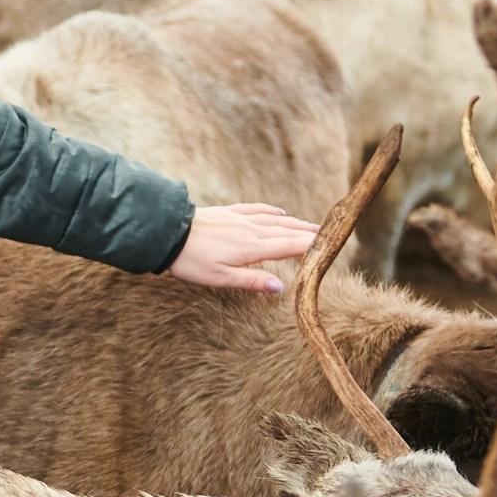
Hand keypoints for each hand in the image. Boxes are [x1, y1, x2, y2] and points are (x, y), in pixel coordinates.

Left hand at [167, 203, 319, 294]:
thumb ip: (252, 281)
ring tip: (311, 226)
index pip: (289, 246)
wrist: (168, 233)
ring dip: (294, 223)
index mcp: (252, 247)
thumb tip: (282, 287)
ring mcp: (240, 219)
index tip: (328, 248)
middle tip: (328, 236)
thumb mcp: (221, 278)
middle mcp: (250, 230)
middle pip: (286, 231)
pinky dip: (271, 211)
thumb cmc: (192, 261)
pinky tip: (278, 212)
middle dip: (308, 234)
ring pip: (274, 219)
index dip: (310, 247)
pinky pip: (256, 209)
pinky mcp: (228, 212)